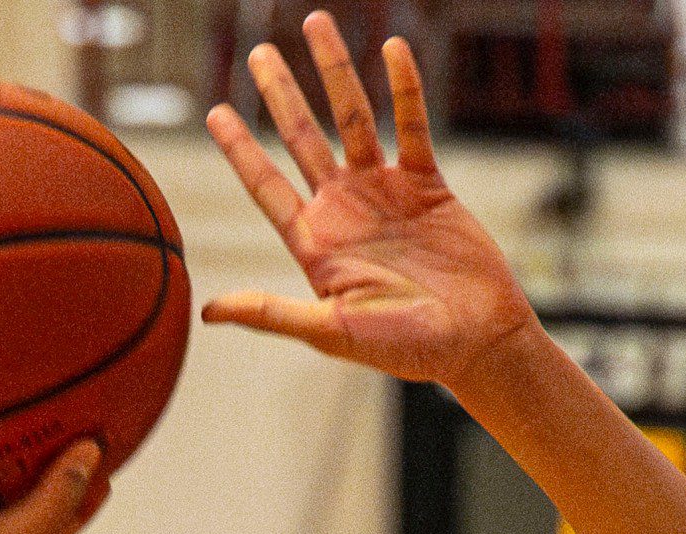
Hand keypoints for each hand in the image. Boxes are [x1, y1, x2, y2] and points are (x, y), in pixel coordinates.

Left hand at [201, 11, 536, 385]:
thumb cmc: (407, 350)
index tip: (214, 112)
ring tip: (316, 24)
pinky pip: (412, 127)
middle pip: (303, 138)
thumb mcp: (333, 333)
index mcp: (317, 244)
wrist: (478, 342)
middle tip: (259, 54)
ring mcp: (386, 194)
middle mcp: (346, 211)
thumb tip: (208, 311)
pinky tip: (392, 50)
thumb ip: (272, 314)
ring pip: (353, 120)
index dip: (240, 150)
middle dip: (280, 94)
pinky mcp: (428, 186)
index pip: (267, 187)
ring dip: (335, 73)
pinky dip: (404, 89)